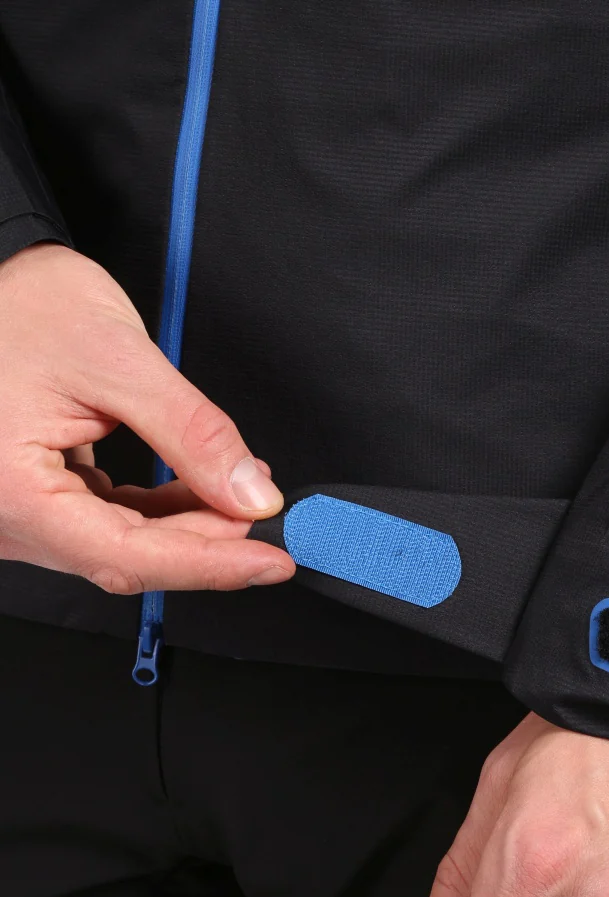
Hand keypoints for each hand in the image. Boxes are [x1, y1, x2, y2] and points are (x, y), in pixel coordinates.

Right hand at [0, 243, 294, 591]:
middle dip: (208, 540)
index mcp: (12, 491)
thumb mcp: (118, 358)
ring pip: (124, 544)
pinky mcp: (37, 498)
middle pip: (128, 557)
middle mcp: (7, 516)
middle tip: (268, 516)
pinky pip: (108, 521)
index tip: (270, 561)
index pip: (125, 557)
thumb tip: (249, 493)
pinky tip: (203, 490)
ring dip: (190, 525)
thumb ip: (191, 433)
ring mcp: (19, 512)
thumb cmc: (24, 305)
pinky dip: (161, 511)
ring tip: (244, 492)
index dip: (209, 565)